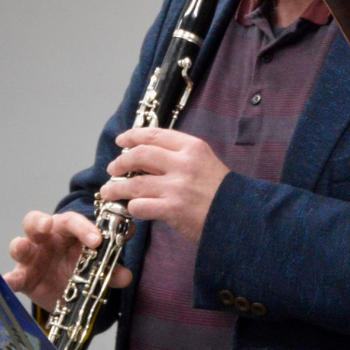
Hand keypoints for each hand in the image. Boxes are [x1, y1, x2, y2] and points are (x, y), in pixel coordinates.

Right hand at [3, 210, 131, 311]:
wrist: (68, 290)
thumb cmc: (81, 266)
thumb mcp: (97, 267)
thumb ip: (111, 270)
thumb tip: (125, 276)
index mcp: (67, 230)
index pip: (73, 221)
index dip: (84, 228)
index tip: (96, 240)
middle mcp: (46, 239)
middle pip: (36, 222)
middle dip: (39, 221)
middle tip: (46, 225)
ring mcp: (31, 258)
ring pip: (19, 245)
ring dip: (19, 245)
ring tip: (21, 246)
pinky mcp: (23, 278)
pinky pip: (13, 277)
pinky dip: (9, 279)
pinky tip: (8, 282)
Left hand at [100, 127, 228, 243]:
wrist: (240, 215)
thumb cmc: (222, 191)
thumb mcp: (206, 162)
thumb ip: (180, 156)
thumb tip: (148, 156)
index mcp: (193, 147)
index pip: (155, 135)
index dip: (133, 136)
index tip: (122, 141)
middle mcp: (183, 163)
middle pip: (140, 155)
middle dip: (120, 162)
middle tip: (113, 169)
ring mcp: (177, 186)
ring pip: (134, 183)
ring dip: (116, 188)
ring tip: (109, 192)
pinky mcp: (172, 209)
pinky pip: (140, 206)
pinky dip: (132, 207)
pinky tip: (131, 208)